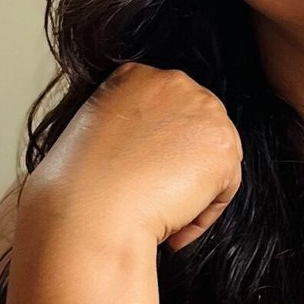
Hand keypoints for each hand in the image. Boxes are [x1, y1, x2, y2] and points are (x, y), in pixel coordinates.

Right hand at [18, 63, 242, 257]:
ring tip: (162, 216)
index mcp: (136, 75)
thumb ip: (127, 125)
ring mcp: (204, 112)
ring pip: (212, 158)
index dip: (158, 148)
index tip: (143, 175)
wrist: (91, 212)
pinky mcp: (224, 148)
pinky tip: (174, 227)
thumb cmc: (79, 186)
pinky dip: (202, 214)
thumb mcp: (93, 132)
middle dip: (181, 166)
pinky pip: (225, 187)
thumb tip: (150, 146)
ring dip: (193, 191)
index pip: (166, 109)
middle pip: (196, 129)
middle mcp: (174, 83)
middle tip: (157, 198)